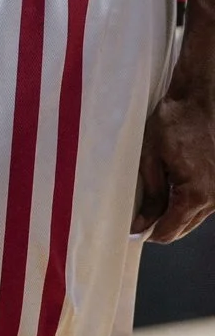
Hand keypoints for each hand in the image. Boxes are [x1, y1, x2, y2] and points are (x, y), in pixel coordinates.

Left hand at [134, 79, 214, 242]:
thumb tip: (142, 224)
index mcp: (196, 194)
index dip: (149, 233)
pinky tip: (170, 194)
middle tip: (137, 218)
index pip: (170, 230)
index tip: (131, 230)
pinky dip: (187, 204)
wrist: (201, 102)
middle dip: (160, 226)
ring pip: (194, 218)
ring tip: (150, 205)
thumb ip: (150, 195)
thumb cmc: (175, 123)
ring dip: (174, 216)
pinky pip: (203, 205)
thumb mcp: (151, 158)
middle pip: (183, 228)